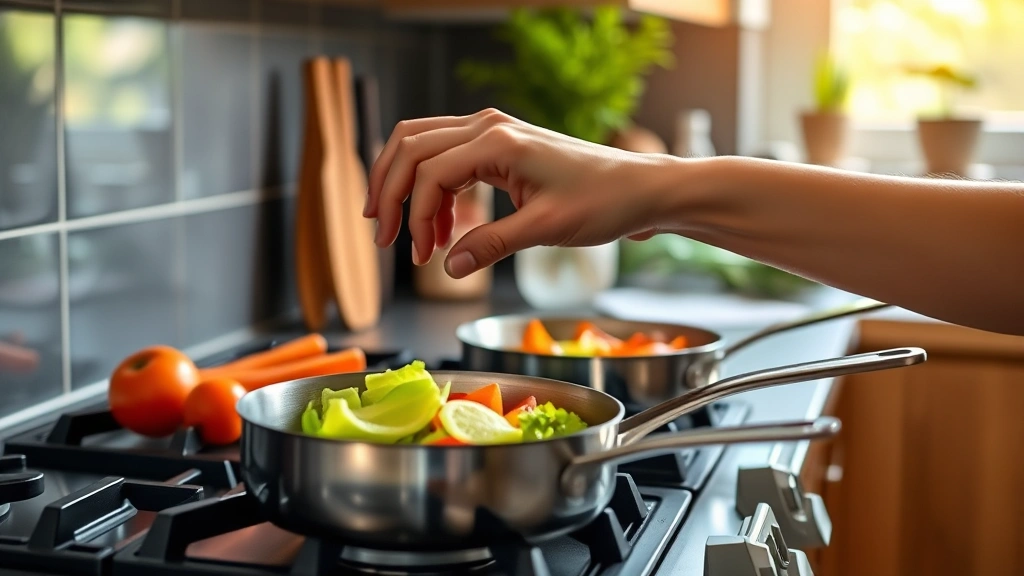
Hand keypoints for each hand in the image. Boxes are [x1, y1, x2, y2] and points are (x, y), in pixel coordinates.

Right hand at [365, 109, 681, 278]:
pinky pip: (448, 157)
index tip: (421, 256)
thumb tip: (450, 266)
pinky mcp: (500, 145)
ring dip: (403, 183)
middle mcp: (489, 127)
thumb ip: (493, 244)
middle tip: (383, 236)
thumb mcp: (546, 229)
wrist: (639, 189)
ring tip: (400, 230)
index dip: (416, 218)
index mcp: (497, 141)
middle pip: (411, 146)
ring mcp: (493, 131)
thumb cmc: (603, 202)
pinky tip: (444, 225)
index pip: (430, 174)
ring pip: (423, 145)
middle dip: (389, 190)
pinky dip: (434, 188)